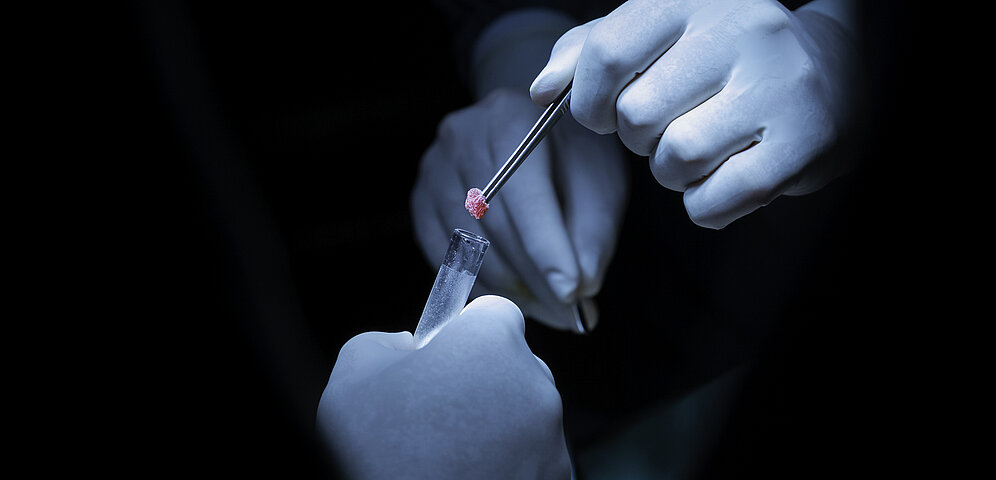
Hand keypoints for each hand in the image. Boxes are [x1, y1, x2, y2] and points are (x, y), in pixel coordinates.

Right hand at [316, 296, 570, 479]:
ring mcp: (552, 439)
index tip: (443, 357)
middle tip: (437, 414)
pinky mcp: (557, 479)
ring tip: (448, 455)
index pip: (495, 313)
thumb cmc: (379, 451)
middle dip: (483, 381)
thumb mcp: (354, 374)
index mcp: (492, 342)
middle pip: (515, 365)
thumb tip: (409, 347)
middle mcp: (536, 385)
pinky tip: (469, 475)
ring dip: (497, 426)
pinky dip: (508, 464)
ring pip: (526, 414)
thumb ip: (387, 342)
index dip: (465, 332)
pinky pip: (533, 458)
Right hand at [411, 88, 626, 330]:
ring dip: (511, 288)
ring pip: (469, 247)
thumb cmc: (572, 156)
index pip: (525, 194)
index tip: (572, 292)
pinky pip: (446, 258)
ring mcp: (433, 169)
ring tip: (549, 309)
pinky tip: (514, 298)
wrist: (531, 133)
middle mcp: (461, 137)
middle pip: (495, 225)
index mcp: (509, 118)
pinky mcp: (421, 201)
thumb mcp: (600, 181)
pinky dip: (481, 287)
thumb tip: (580, 286)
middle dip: (536, 277)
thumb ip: (594, 230)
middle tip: (569, 313)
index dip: (549, 248)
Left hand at [531, 0, 857, 228]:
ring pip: (676, 158)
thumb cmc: (723, 61)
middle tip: (667, 128)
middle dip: (637, 139)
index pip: (607, 54)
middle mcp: (740, 31)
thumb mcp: (658, 37)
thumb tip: (542, 90)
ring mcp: (777, 85)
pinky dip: (706, 205)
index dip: (587, 100)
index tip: (600, 113)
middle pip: (636, 114)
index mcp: (693, 0)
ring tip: (700, 149)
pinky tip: (726, 178)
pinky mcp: (803, 141)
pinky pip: (716, 199)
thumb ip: (591, 53)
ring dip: (673, 173)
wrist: (832, 76)